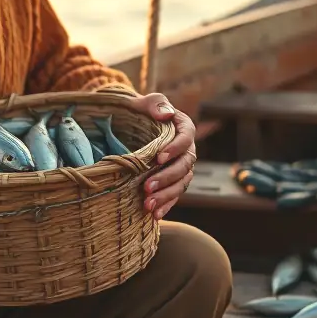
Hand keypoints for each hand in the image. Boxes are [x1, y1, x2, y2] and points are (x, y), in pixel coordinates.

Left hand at [124, 92, 195, 220]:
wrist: (130, 126)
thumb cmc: (138, 110)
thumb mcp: (144, 102)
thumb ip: (155, 104)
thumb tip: (166, 114)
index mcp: (183, 127)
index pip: (186, 138)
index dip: (175, 149)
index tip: (158, 158)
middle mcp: (186, 149)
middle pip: (185, 166)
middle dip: (167, 178)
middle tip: (147, 187)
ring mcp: (180, 167)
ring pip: (181, 183)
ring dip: (167, 196)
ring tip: (148, 205)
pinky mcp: (172, 181)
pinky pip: (174, 195)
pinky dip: (166, 205)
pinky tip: (155, 215)